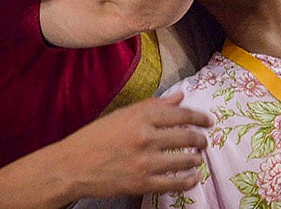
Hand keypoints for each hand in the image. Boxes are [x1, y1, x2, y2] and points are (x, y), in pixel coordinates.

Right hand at [68, 93, 211, 197]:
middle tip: (204, 141)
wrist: (73, 165)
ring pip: (185, 160)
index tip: (208, 121)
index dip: (198, 117)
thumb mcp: (121, 115)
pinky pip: (175, 183)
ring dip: (196, 159)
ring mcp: (146, 162)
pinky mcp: (143, 183)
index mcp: (139, 117)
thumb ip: (152, 106)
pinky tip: (192, 177)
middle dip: (200, 139)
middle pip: (186, 136)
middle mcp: (145, 137)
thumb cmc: (94, 137)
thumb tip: (179, 97)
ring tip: (197, 158)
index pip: (180, 114)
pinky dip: (188, 180)